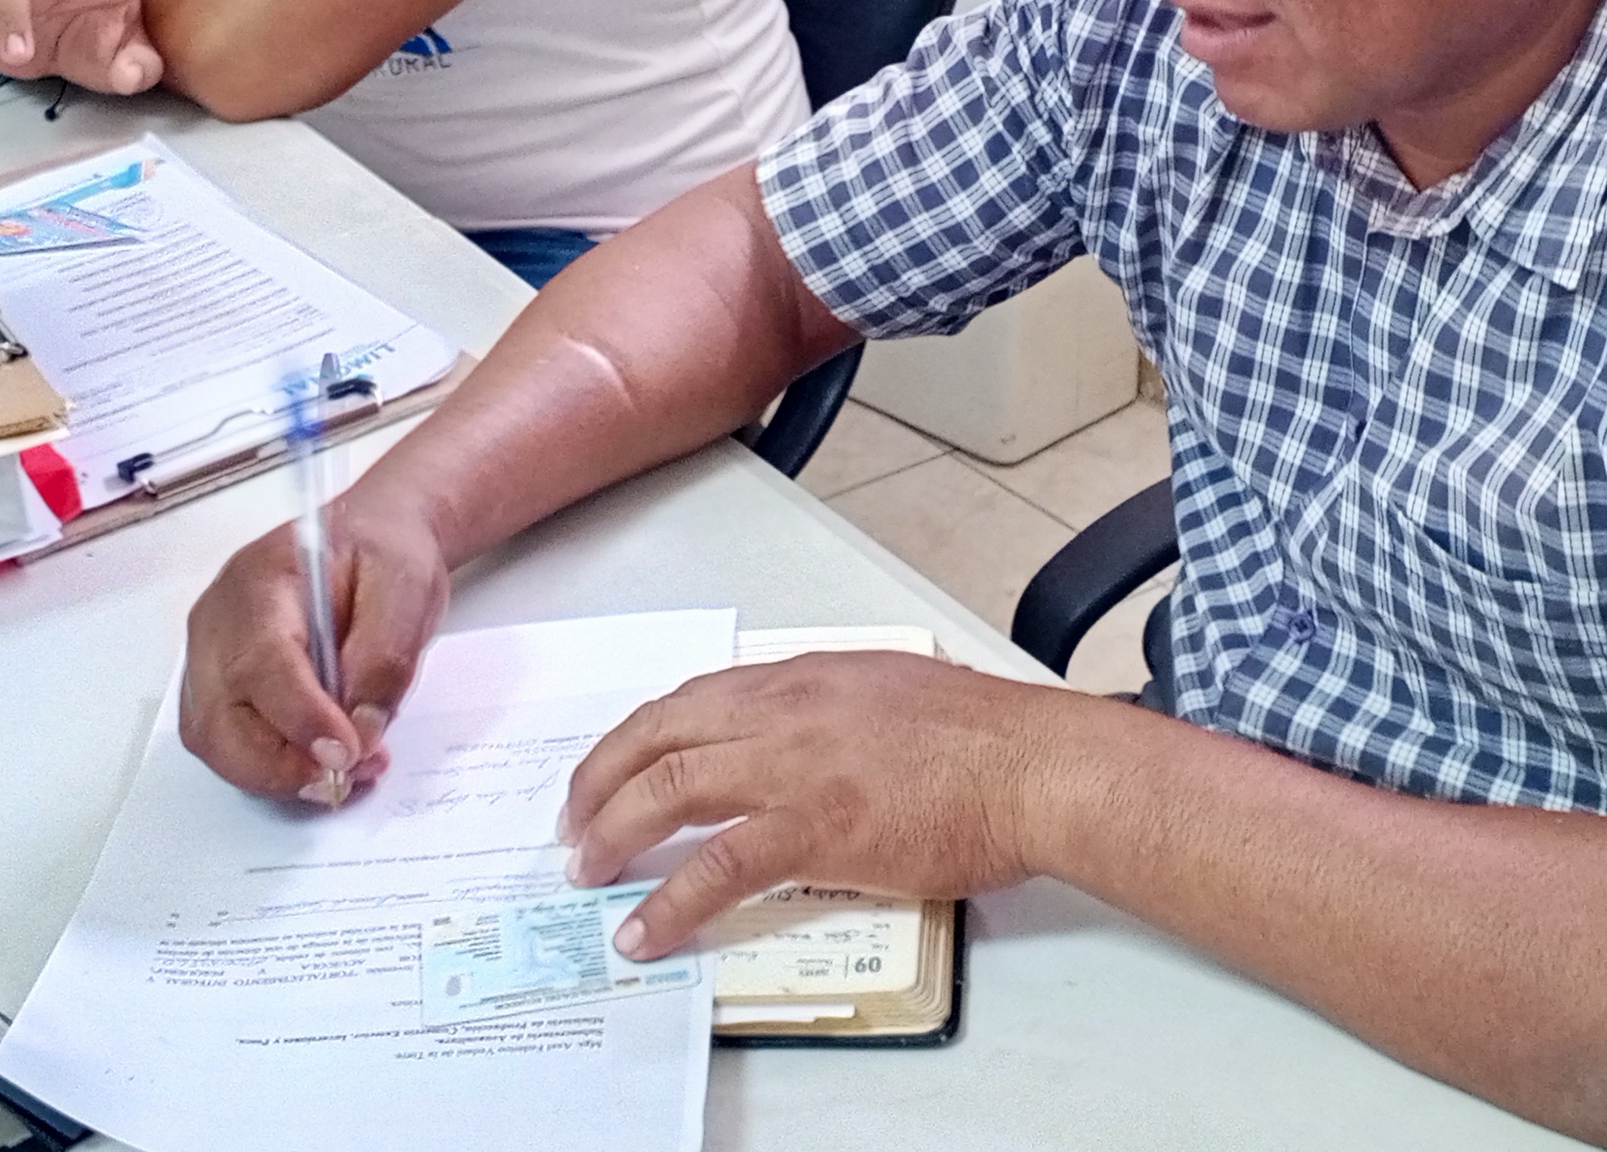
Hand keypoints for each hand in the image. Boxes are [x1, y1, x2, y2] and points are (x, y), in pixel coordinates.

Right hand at [176, 499, 453, 805]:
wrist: (370, 538)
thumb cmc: (382, 552)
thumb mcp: (406, 587)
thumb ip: (383, 659)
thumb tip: (360, 733)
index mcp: (261, 582)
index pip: (262, 662)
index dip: (300, 718)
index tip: (345, 754)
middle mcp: (217, 622)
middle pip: (219, 717)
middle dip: (280, 765)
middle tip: (345, 778)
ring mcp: (208, 657)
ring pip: (215, 742)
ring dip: (277, 775)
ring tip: (346, 773)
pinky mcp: (219, 687)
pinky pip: (227, 744)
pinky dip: (272, 768)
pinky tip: (322, 763)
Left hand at [559, 654, 1091, 960]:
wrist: (1032, 764)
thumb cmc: (985, 736)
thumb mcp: (891, 691)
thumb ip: (832, 709)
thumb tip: (799, 741)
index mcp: (802, 677)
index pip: (690, 700)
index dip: (635, 740)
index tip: (608, 772)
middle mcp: (783, 710)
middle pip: (657, 737)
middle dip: (599, 783)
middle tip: (574, 826)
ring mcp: (793, 767)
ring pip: (668, 790)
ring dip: (613, 834)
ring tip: (588, 873)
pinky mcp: (813, 827)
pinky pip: (717, 868)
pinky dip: (670, 901)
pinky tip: (645, 930)